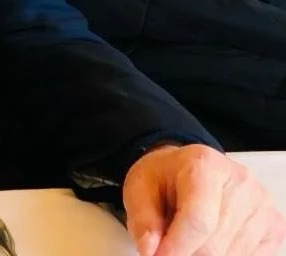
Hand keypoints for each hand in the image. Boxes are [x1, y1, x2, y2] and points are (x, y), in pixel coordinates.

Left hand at [123, 144, 285, 255]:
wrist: (184, 169)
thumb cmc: (164, 178)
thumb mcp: (139, 190)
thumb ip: (143, 221)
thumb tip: (151, 249)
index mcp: (204, 165)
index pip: (197, 221)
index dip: (176, 249)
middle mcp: (240, 182)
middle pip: (214, 245)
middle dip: (186, 253)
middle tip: (169, 244)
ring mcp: (261, 205)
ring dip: (203, 255)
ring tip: (189, 236)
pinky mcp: (273, 226)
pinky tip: (209, 240)